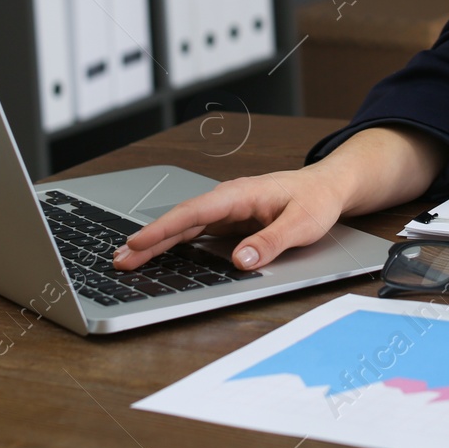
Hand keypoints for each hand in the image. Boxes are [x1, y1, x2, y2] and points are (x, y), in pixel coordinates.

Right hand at [110, 125, 448, 272]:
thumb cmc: (316, 201)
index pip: (192, 214)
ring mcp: (226, 210)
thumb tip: (241, 261)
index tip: (138, 243)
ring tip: (129, 260)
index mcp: (238, 195)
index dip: (163, 230)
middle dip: (149, 240)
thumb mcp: (301, 225)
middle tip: (119, 260)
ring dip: (157, 242)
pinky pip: (196, 232)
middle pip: (180, 221)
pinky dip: (174, 242)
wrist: (328, 186)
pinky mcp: (230, 220)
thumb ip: (270, 242)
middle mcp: (227, 200)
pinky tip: (160, 255)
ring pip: (184, 227)